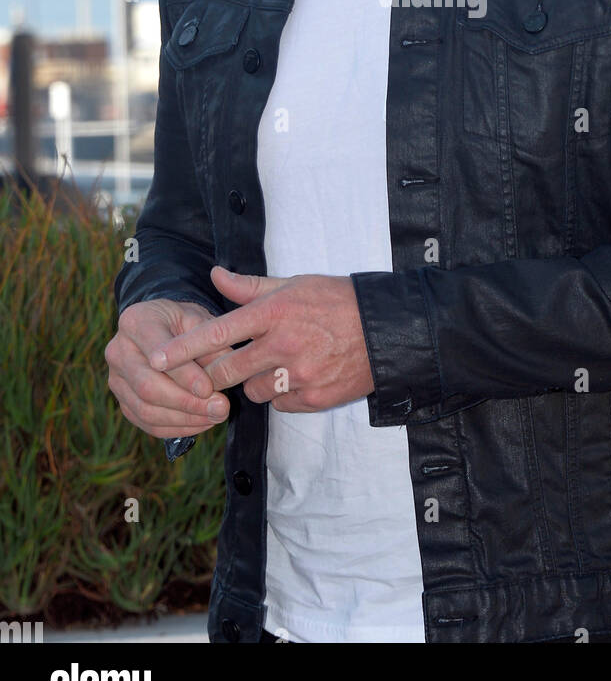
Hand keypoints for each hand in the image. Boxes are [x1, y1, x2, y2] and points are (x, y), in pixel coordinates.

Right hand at [105, 298, 231, 437]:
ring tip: (216, 416)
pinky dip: (176, 427)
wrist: (164, 326)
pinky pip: (145, 422)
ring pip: (146, 410)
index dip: (184, 375)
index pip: (158, 352)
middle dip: (187, 402)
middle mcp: (118, 350)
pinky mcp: (122, 400)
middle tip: (220, 408)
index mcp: (136, 321)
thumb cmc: (184, 322)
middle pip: (147, 387)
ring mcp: (116, 378)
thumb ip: (209, 344)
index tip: (209, 389)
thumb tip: (220, 379)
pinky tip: (201, 422)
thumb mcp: (200, 319)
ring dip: (184, 419)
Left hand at [148, 267, 375, 411]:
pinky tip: (299, 376)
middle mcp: (283, 344)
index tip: (156, 358)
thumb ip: (250, 287)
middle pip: (226, 372)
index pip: (218, 332)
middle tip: (217, 369)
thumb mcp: (295, 284)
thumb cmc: (337, 301)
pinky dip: (282, 394)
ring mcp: (299, 375)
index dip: (183, 348)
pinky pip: (280, 405)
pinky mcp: (314, 398)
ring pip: (253, 391)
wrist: (386, 331)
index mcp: (275, 312)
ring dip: (255, 383)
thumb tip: (215, 275)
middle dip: (214, 375)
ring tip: (277, 364)